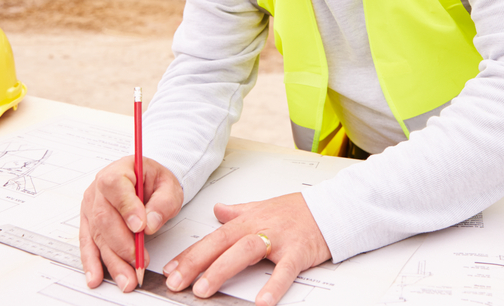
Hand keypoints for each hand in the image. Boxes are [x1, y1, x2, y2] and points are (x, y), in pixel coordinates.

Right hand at [79, 156, 183, 291]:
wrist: (147, 183)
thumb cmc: (155, 182)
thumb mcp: (169, 187)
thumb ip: (163, 203)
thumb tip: (149, 223)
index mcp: (119, 170)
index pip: (115, 185)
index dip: (126, 207)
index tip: (140, 227)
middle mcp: (99, 189)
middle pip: (104, 217)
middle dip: (122, 244)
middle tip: (139, 261)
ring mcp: (90, 206)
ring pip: (97, 235)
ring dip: (112, 259)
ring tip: (127, 277)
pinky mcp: (88, 223)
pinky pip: (88, 244)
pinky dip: (93, 262)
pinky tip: (96, 276)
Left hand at [162, 192, 330, 305]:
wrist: (332, 208)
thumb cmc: (299, 211)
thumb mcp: (264, 206)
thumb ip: (239, 210)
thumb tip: (218, 210)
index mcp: (249, 218)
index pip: (214, 236)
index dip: (191, 253)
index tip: (170, 269)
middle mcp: (260, 226)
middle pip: (222, 243)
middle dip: (196, 263)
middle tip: (176, 282)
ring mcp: (279, 238)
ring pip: (245, 251)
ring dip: (221, 270)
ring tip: (203, 289)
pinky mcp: (299, 252)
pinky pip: (284, 270)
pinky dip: (273, 286)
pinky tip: (262, 302)